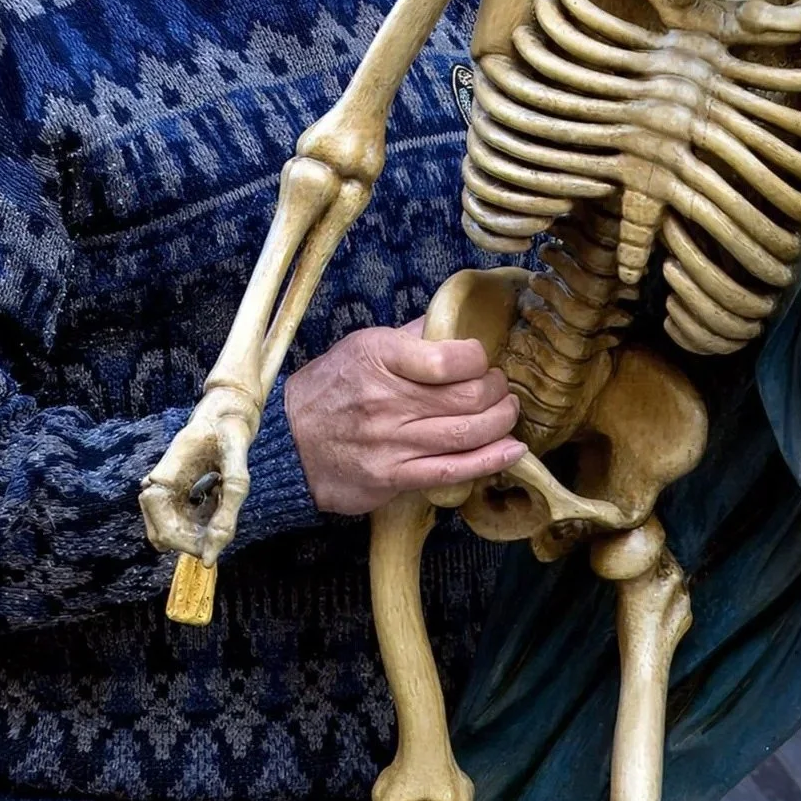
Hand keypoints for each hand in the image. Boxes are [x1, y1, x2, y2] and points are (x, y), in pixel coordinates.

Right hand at [139, 385, 257, 565]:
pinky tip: (217, 496)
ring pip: (175, 531)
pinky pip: (185, 522)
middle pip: (166, 536)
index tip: (212, 552)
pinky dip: (204, 520)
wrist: (227, 410)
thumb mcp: (237, 463)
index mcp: (164, 478)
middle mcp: (158, 486)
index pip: (164, 531)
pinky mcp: (176, 493)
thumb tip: (213, 551)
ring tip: (220, 498)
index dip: (187, 546)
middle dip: (195, 541)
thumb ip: (229, 504)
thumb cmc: (230, 429)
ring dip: (200, 529)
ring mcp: (166, 491)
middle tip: (223, 523)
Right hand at [284, 321, 525, 514]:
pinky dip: (491, 461)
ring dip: (501, 422)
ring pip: (468, 433)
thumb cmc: (328, 389)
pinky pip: (453, 470)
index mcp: (378, 357)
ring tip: (507, 412)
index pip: (449, 357)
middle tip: (499, 387)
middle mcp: (386, 400)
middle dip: (498, 390)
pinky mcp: (394, 477)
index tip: (479, 360)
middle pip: (468, 397)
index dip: (478, 358)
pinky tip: (513, 450)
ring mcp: (391, 442)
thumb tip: (452, 323)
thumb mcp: (360, 346)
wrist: (287, 443)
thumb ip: (410, 337)